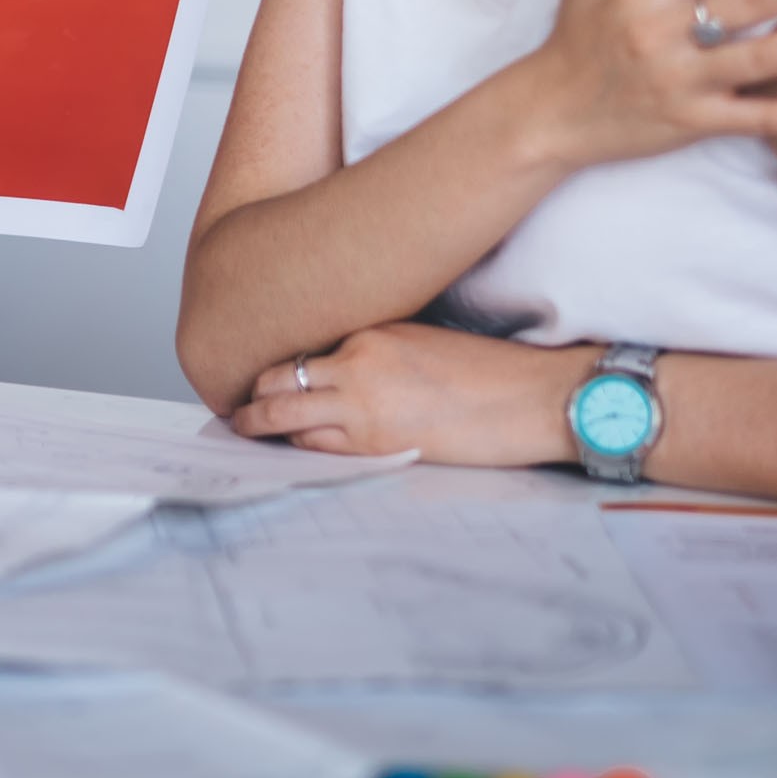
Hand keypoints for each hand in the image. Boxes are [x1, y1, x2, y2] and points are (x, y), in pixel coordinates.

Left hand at [229, 322, 593, 465]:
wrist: (536, 397)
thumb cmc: (492, 374)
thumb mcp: (421, 342)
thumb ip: (374, 352)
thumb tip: (336, 374)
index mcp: (371, 327)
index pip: (301, 343)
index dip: (275, 363)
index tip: (260, 375)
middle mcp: (359, 358)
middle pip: (277, 374)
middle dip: (252, 394)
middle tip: (239, 407)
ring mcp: (364, 400)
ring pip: (283, 412)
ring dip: (260, 424)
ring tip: (246, 430)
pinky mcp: (377, 440)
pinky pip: (313, 444)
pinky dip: (290, 446)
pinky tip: (279, 450)